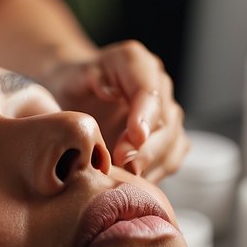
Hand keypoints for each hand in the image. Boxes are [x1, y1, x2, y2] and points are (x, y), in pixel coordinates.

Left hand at [42, 41, 188, 181]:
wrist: (79, 91)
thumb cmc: (74, 83)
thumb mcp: (73, 75)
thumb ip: (91, 79)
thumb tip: (111, 92)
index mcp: (138, 63)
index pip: (150, 91)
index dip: (145, 116)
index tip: (136, 137)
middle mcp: (160, 86)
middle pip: (167, 122)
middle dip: (147, 147)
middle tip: (122, 163)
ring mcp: (166, 113)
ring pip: (173, 143)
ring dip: (152, 164)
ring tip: (125, 177)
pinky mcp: (167, 137)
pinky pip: (171, 158)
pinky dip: (155, 173)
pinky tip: (133, 182)